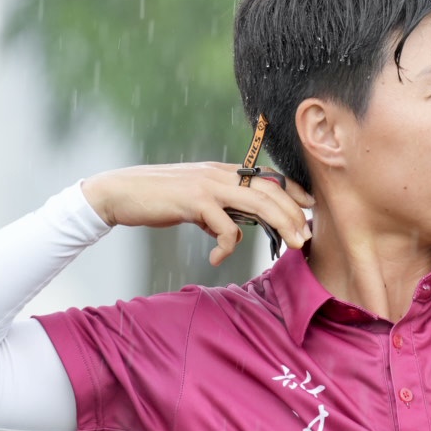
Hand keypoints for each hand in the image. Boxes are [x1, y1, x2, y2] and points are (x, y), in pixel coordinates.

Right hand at [82, 163, 314, 266]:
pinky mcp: (195, 201)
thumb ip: (219, 210)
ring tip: (291, 246)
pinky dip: (226, 247)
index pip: (268, 178)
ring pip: (258, 204)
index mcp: (224, 171)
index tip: (310, 206)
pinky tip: (215, 259)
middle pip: (270, 192)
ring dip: (279, 226)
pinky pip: (225, 228)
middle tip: (305, 237)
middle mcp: (221, 174)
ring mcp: (209, 185)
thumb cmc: (158, 198)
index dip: (292, 191)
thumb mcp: (196, 200)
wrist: (120, 193)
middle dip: (293, 215)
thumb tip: (235, 231)